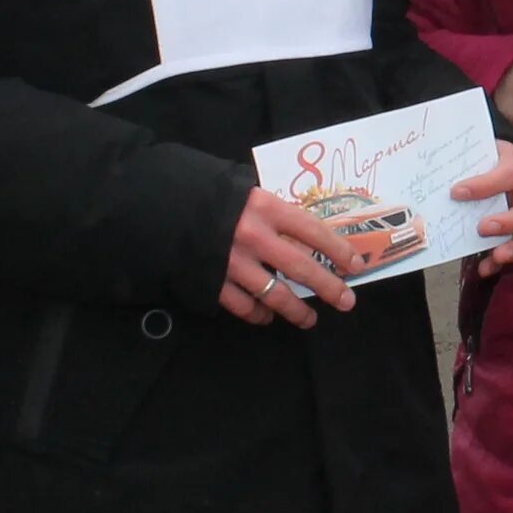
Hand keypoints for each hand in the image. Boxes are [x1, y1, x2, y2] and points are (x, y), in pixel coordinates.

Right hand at [218, 188, 361, 328]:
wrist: (158, 207)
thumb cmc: (207, 195)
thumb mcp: (245, 193)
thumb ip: (273, 212)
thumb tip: (305, 234)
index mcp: (265, 208)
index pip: (313, 230)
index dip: (338, 249)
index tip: (355, 264)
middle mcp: (253, 237)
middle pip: (301, 267)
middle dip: (328, 287)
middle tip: (347, 301)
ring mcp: (232, 263)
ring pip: (275, 294)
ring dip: (296, 310)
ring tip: (310, 319)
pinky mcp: (212, 283)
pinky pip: (243, 306)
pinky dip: (257, 315)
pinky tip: (266, 318)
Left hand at [460, 139, 512, 278]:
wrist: (472, 156)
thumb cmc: (467, 152)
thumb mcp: (462, 149)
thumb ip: (447, 161)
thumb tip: (409, 175)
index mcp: (510, 160)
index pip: (508, 173)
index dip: (485, 185)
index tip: (456, 193)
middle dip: (509, 221)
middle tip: (482, 229)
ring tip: (496, 257)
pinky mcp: (512, 229)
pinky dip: (498, 260)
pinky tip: (483, 268)